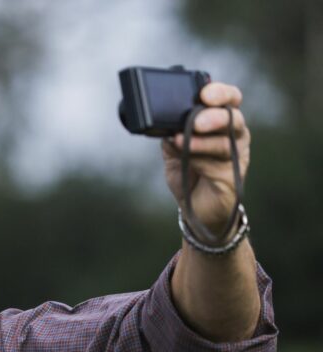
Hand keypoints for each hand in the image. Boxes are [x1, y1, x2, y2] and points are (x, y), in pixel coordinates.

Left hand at [161, 82, 250, 234]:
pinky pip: (219, 165)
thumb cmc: (188, 173)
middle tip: (196, 121)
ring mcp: (237, 156)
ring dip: (202, 141)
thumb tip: (164, 122)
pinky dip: (201, 159)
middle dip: (213, 116)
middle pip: (233, 117)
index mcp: (222, 121)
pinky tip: (187, 158)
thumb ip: (171, 132)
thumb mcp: (174, 148)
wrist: (194, 208)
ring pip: (226, 141)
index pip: (229, 99)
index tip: (204, 93)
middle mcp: (234, 135)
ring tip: (182, 141)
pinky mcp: (232, 177)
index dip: (220, 92)